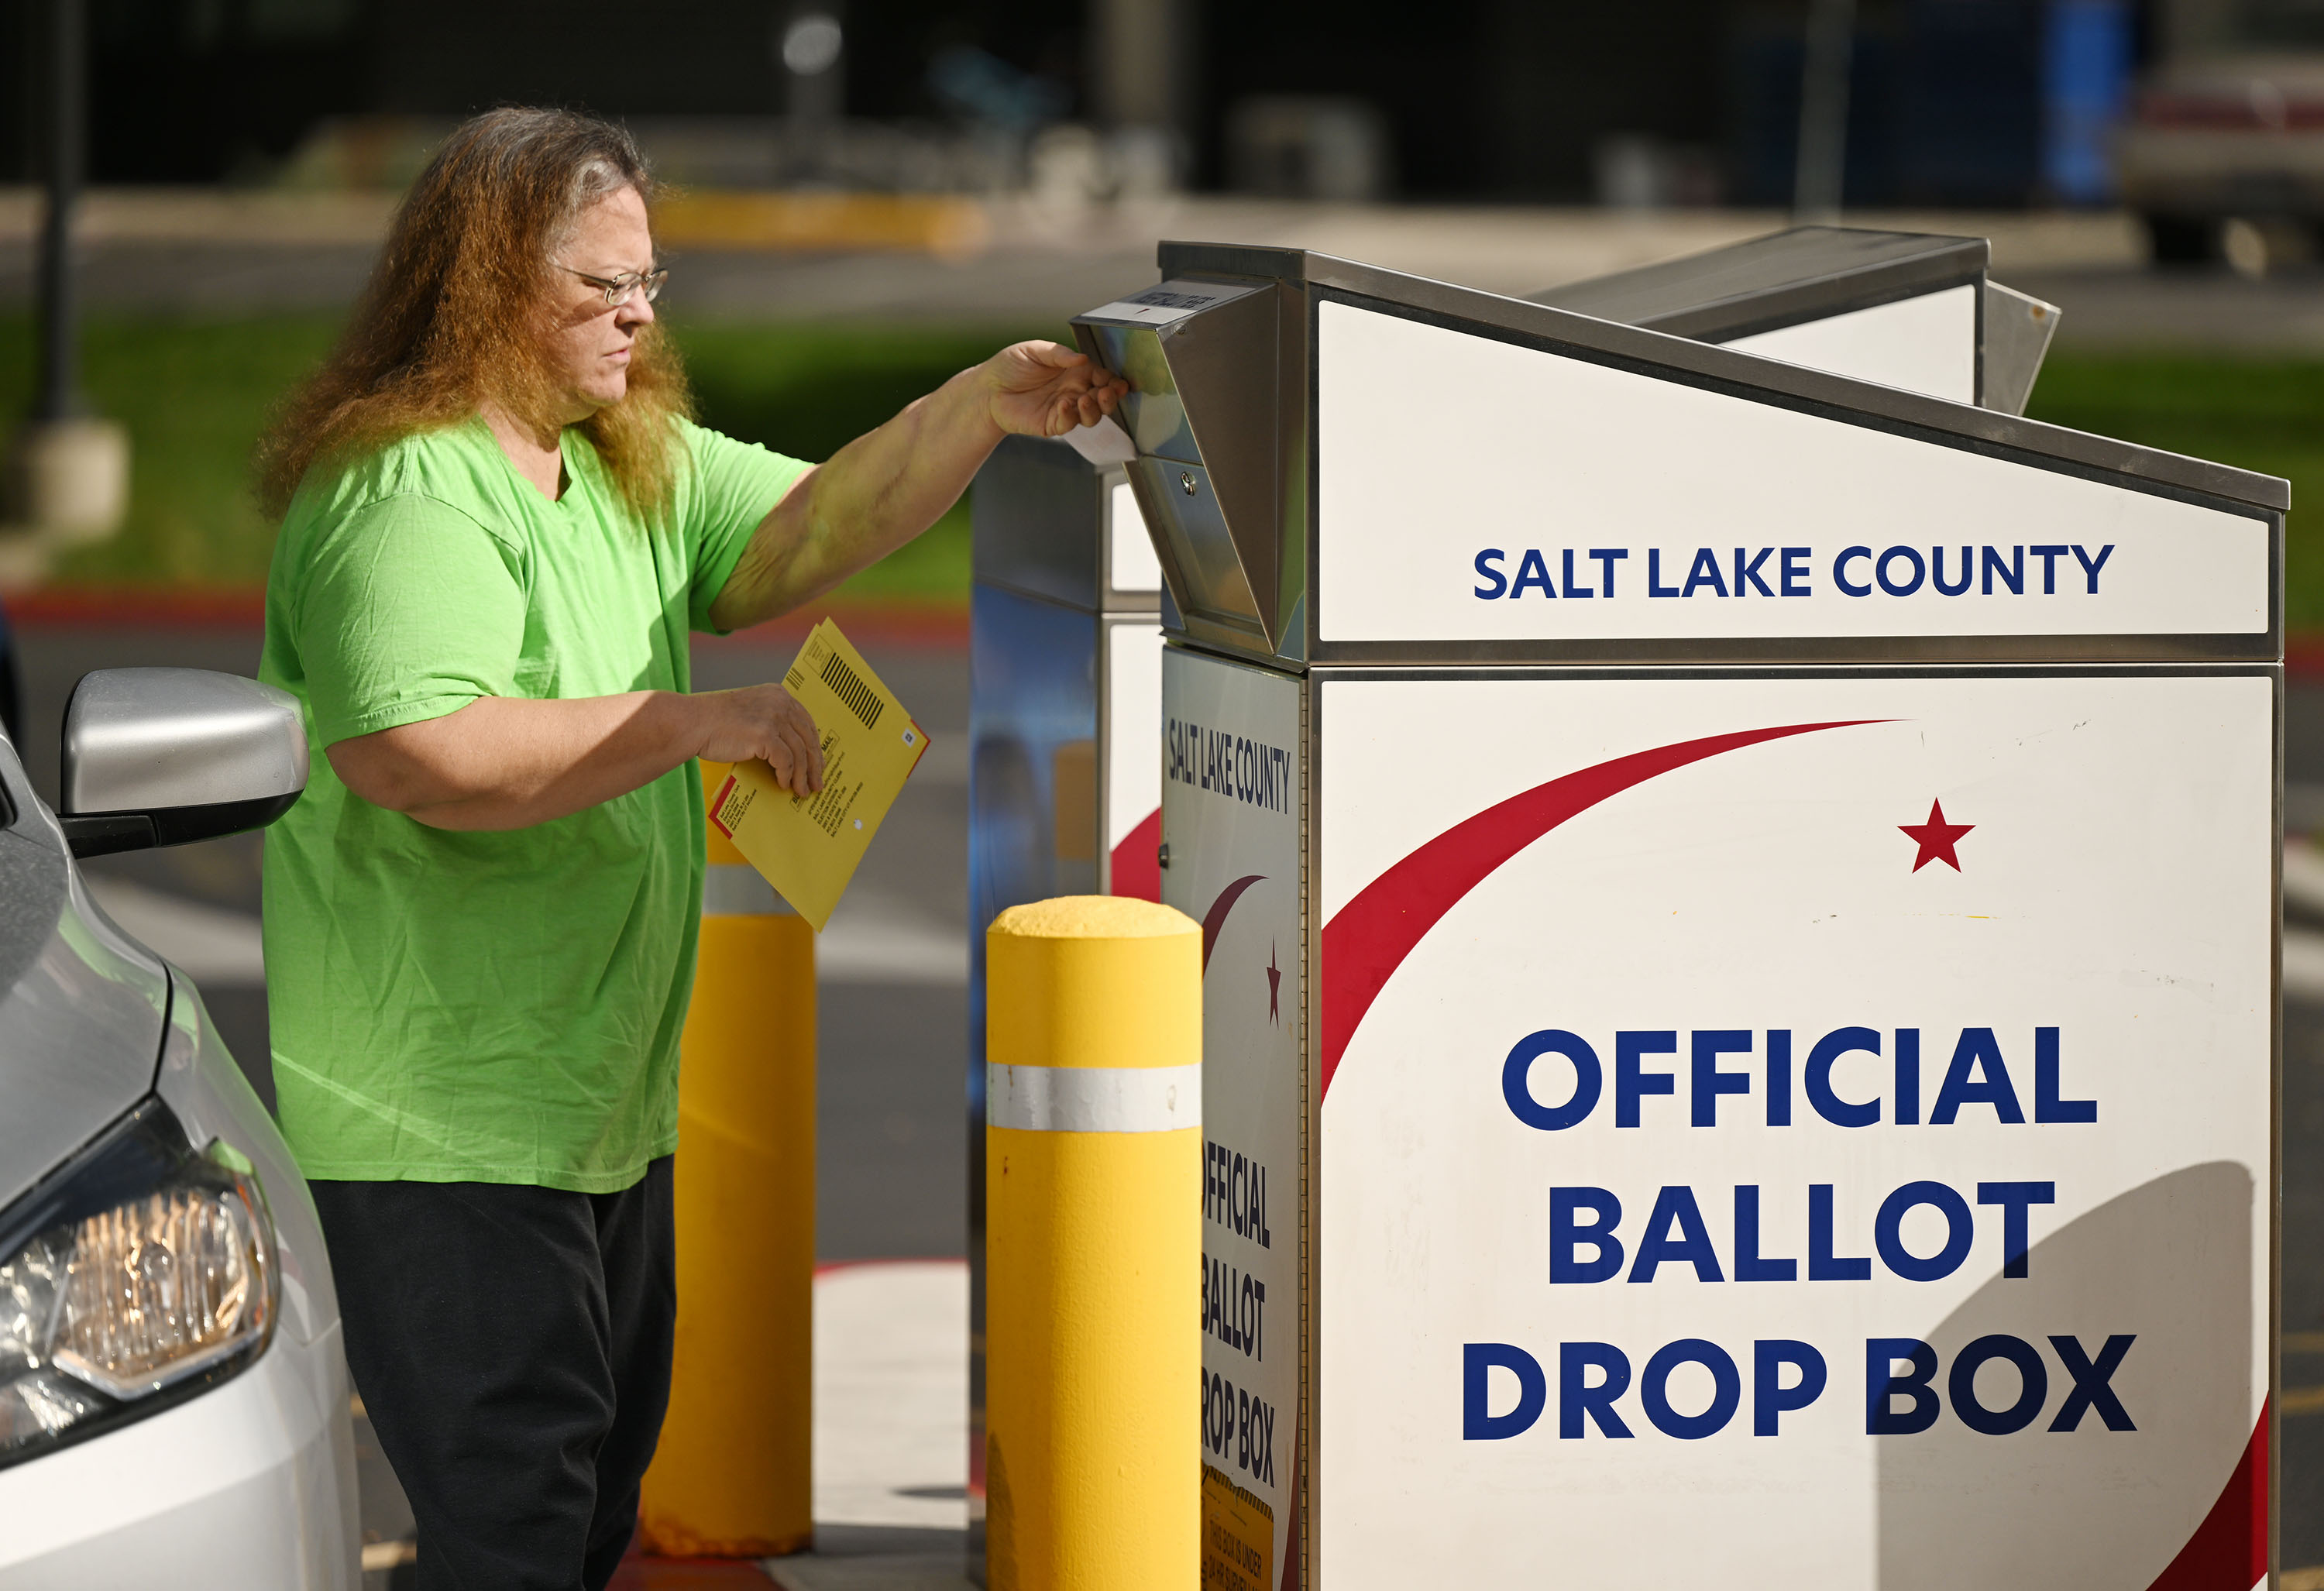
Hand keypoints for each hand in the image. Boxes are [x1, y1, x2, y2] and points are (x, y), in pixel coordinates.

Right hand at [693, 684, 825, 796]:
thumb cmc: (715, 722)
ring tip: (802, 791)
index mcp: (778, 694)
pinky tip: (783, 785)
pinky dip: (787, 776)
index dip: (814, 746)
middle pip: (807, 738)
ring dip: (802, 776)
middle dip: (814, 764)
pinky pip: (786, 761)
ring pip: (800, 752)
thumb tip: (792, 752)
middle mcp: (779, 702)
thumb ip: (771, 723)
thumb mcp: (750, 713)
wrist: (692, 722)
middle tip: (817, 783)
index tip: (818, 763)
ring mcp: (773, 717)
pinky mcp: (765, 734)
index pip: (806, 722)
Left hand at [979, 341, 1129, 438]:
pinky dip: (1070, 416)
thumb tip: (1082, 358)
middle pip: (1102, 399)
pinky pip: (1068, 424)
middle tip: (1109, 392)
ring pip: (1091, 416)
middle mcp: (1073, 391)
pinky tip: (1064, 405)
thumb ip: (1059, 354)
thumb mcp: (1035, 350)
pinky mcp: (1052, 424)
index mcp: (1074, 371)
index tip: (1118, 383)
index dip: (1112, 381)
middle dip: (1110, 397)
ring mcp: (1064, 409)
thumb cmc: (1009, 366)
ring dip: (1095, 409)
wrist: (987, 388)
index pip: (1102, 377)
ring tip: (1086, 400)